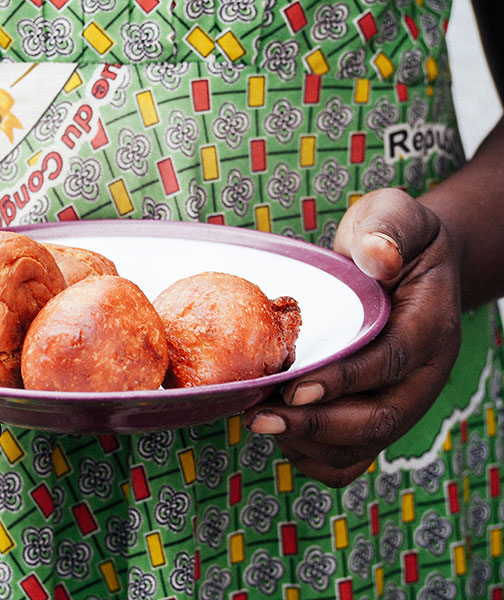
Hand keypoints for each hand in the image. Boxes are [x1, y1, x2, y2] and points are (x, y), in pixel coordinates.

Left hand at [242, 189, 461, 486]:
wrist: (409, 265)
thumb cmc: (393, 239)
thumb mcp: (394, 216)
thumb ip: (387, 230)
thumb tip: (377, 258)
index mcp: (430, 326)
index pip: (391, 362)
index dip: (344, 380)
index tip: (295, 388)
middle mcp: (422, 374)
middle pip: (378, 419)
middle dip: (315, 425)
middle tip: (258, 418)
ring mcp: (402, 399)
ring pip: (363, 445)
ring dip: (308, 445)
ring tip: (259, 422)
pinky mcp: (379, 413)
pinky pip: (353, 455)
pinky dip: (315, 455)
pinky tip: (279, 433)